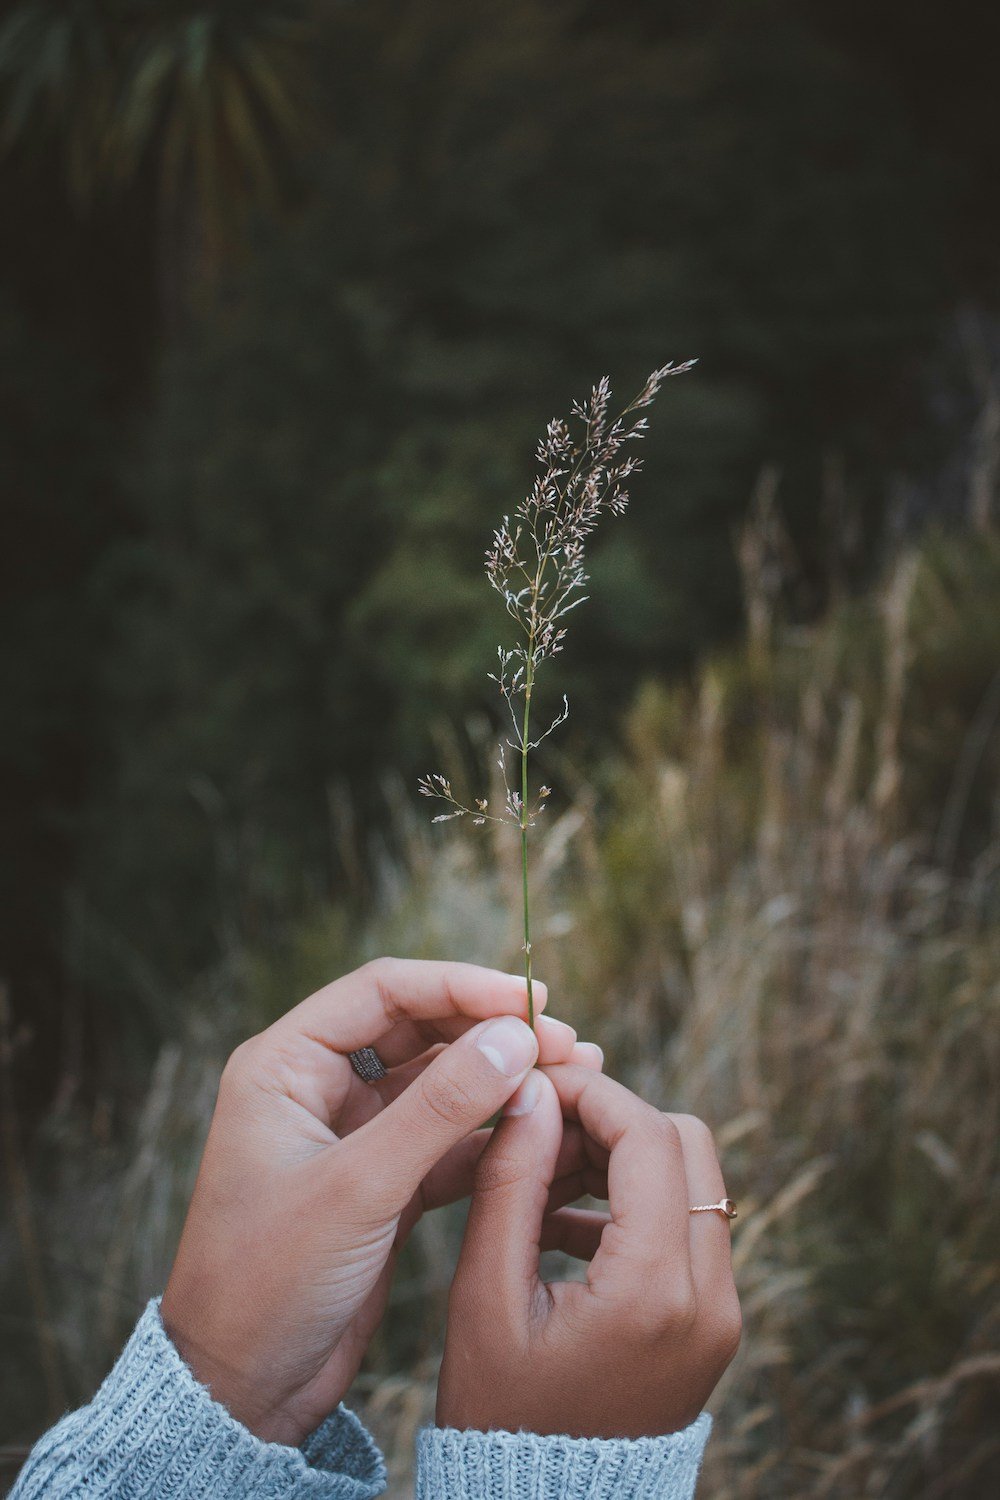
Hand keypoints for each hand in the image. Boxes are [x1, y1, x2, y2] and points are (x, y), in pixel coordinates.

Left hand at [161, 959, 596, 1445]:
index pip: (382, 991)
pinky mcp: (380, 1185)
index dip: (459, 986)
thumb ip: (441, 1107)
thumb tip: (514, 1036)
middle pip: (418, 1028)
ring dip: (501, 1079)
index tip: (529, 999)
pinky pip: (445, 1139)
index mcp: (284, 1066)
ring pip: (439, 1083)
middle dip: (490, 1031)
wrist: (241, 1391)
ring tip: (573, 1075)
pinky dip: (493, 1134)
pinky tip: (544, 1132)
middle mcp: (316, 1088)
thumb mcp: (360, 1188)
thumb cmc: (269, 1281)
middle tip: (565, 1041)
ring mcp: (351, 1137)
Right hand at [437, 1064, 740, 1438]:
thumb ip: (510, 1182)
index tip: (538, 1083)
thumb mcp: (485, 1295)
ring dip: (623, 1158)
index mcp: (653, 1290)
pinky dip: (636, 1202)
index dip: (592, 1093)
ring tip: (541, 1180)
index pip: (648, 1137)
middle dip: (612, 1120)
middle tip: (540, 1130)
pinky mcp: (715, 1322)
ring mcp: (722, 1312)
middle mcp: (710, 1297)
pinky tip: (562, 1225)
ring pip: (694, 1178)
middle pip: (686, 1143)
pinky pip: (690, 1224)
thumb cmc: (501, 1412)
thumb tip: (533, 1092)